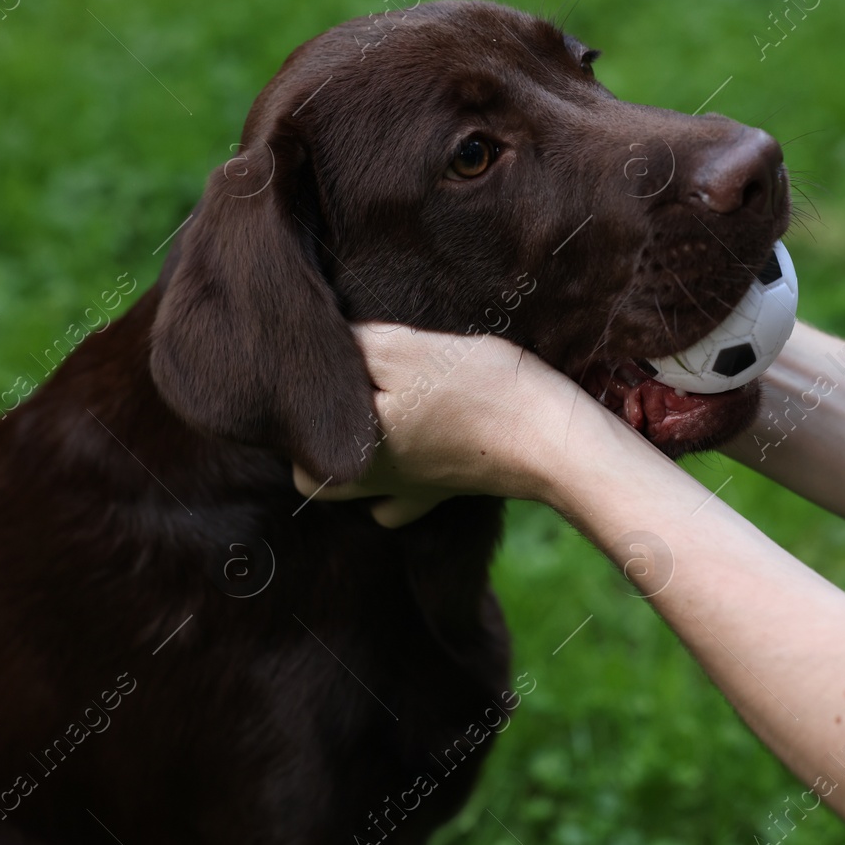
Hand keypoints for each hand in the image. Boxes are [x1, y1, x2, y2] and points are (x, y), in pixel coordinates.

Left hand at [291, 323, 600, 526]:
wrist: (550, 438)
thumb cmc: (478, 389)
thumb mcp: (406, 348)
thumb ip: (354, 345)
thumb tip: (320, 337)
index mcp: (355, 444)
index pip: (294, 431)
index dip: (299, 395)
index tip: (317, 363)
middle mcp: (375, 478)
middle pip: (311, 475)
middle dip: (309, 441)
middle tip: (331, 396)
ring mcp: (410, 491)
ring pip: (354, 496)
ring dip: (347, 465)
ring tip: (360, 423)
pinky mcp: (444, 492)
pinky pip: (399, 506)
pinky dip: (391, 490)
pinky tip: (403, 456)